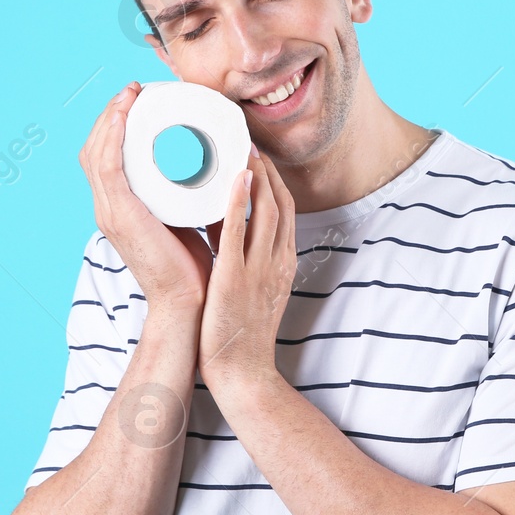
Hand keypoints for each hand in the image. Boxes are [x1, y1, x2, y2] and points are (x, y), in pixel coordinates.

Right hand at [78, 82, 223, 315]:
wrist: (189, 301)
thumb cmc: (191, 266)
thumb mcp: (182, 220)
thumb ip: (183, 197)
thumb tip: (207, 169)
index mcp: (118, 208)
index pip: (102, 157)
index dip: (114, 125)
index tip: (137, 100)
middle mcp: (107, 208)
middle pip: (94, 148)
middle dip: (111, 113)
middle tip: (135, 90)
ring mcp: (110, 212)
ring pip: (97, 151)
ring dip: (112, 117)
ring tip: (132, 94)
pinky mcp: (120, 215)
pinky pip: (108, 167)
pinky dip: (113, 137)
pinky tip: (125, 115)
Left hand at [198, 146, 296, 386]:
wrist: (242, 373)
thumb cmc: (242, 334)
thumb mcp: (257, 290)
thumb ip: (248, 259)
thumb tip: (229, 230)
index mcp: (283, 263)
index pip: (285, 211)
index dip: (275, 180)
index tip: (259, 158)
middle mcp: (277, 261)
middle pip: (280, 204)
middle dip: (268, 170)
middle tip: (248, 141)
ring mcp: (259, 269)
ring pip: (266, 211)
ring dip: (257, 176)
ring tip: (242, 148)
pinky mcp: (235, 278)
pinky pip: (239, 233)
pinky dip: (239, 202)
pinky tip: (234, 178)